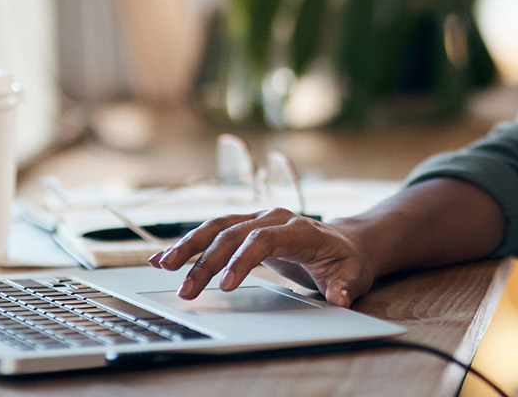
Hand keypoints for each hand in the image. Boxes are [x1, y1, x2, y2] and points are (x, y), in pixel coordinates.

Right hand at [147, 208, 376, 306]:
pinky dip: (190, 243)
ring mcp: (258, 219)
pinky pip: (214, 231)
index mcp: (299, 230)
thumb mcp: (354, 276)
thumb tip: (338, 297)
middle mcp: (274, 218)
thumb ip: (345, 287)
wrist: (346, 243)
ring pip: (217, 227)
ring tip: (163, 265)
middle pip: (233, 234)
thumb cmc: (347, 261)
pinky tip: (166, 257)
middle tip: (186, 291)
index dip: (242, 259)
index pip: (264, 239)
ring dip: (189, 246)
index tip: (226, 285)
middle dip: (207, 262)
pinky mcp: (246, 227)